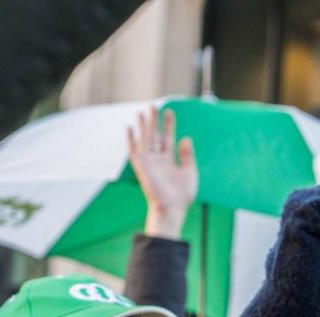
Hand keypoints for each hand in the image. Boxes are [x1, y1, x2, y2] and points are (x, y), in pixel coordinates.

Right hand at [127, 106, 197, 238]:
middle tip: (154, 106)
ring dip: (143, 126)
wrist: (172, 207)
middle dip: (154, 121)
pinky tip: (129, 129)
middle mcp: (157, 159)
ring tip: (142, 112)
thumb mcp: (189, 171)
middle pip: (154, 135)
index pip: (168, 138)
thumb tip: (186, 138)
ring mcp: (149, 162)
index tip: (169, 112)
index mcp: (169, 160)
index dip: (169, 125)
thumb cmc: (182, 194)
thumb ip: (187, 155)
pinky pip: (134, 151)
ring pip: (144, 139)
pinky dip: (131, 140)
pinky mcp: (141, 167)